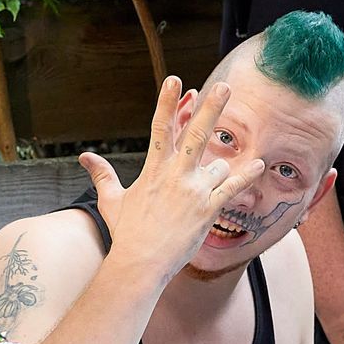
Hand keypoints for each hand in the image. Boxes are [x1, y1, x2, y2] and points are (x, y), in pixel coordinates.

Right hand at [78, 77, 267, 283]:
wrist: (140, 263)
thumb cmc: (126, 233)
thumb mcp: (111, 200)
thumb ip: (102, 174)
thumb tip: (84, 157)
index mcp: (153, 169)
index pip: (161, 128)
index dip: (168, 103)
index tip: (176, 80)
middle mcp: (175, 175)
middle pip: (197, 134)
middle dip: (212, 108)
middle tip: (225, 87)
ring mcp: (194, 191)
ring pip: (217, 165)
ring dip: (216, 170)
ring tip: (203, 186)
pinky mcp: (208, 209)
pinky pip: (232, 188)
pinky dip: (246, 176)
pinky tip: (258, 164)